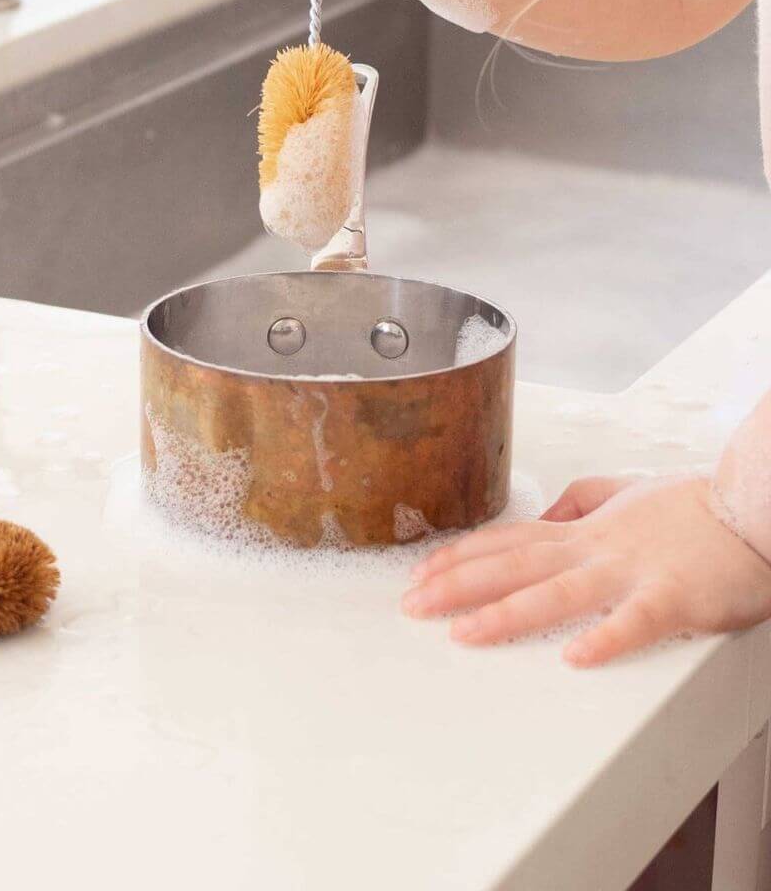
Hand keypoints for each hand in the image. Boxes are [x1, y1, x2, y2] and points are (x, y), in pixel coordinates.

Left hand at [402, 476, 770, 665]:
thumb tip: (555, 507)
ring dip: (506, 613)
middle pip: (515, 565)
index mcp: (585, 530)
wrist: (750, 506)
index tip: (420, 574)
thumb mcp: (628, 490)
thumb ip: (585, 498)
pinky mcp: (671, 596)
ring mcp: (630, 571)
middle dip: (457, 585)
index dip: (461, 557)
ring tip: (463, 633)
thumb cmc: (696, 505)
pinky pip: (633, 620)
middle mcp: (596, 548)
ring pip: (556, 592)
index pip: (509, 541)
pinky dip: (603, 637)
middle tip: (412, 606)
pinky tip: (573, 657)